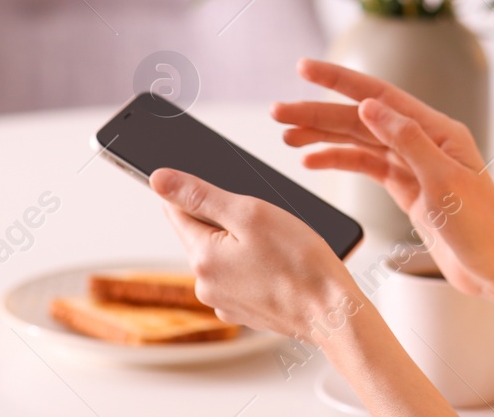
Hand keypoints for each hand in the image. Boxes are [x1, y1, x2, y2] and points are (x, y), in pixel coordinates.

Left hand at [149, 167, 361, 344]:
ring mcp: (226, 302)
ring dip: (244, 242)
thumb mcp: (250, 213)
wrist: (334, 314)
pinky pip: (241, 276)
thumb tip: (158, 180)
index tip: (218, 185)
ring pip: (224, 254)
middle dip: (227, 218)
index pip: (176, 211)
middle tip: (263, 218)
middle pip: (203, 233)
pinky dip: (256, 265)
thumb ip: (201, 195)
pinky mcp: (246, 310)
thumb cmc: (300, 263)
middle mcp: (206, 285)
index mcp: (202, 258)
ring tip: (278, 243)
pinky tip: (280, 264)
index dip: (194, 190)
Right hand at [272, 58, 493, 325]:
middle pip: (361, 118)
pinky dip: (338, 160)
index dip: (339, 81)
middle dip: (318, 112)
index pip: (379, 96)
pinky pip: (365, 165)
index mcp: (437, 130)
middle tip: (278, 112)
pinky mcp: (407, 188)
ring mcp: (414, 164)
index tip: (304, 69)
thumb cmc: (482, 229)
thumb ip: (405, 140)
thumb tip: (368, 105)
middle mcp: (424, 140)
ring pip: (359, 141)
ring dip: (322, 136)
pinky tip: (312, 160)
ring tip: (286, 135)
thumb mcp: (443, 183)